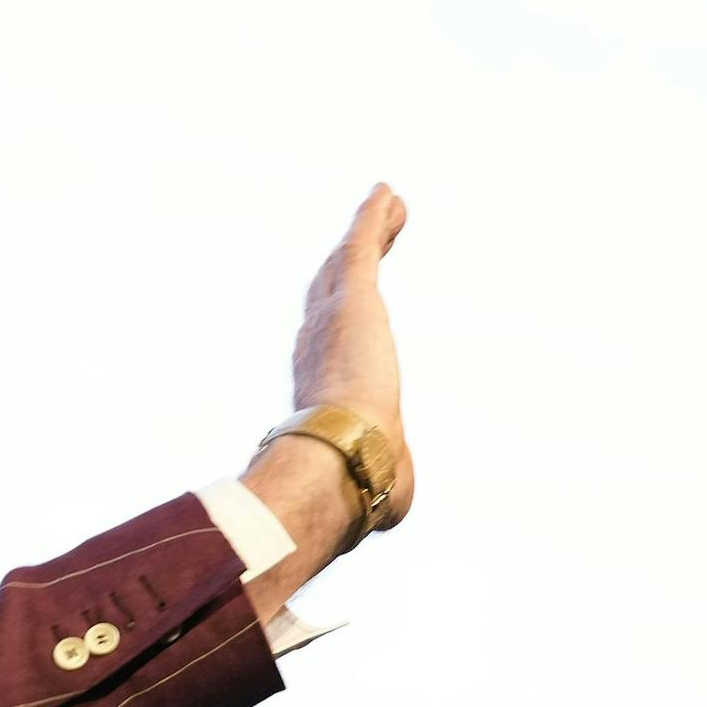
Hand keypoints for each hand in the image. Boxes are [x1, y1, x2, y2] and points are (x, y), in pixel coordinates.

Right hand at [288, 182, 414, 529]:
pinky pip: (364, 245)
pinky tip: (388, 195)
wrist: (341, 460)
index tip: (344, 308)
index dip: (333, 322)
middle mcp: (315, 344)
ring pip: (349, 260)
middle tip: (361, 241)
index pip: (325, 344)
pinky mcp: (355, 297)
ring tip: (387, 206)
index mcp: (318, 387)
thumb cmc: (352, 484)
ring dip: (368, 231)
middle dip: (345, 264)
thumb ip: (385, 490)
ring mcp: (332, 316)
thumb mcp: (376, 487)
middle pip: (331, 292)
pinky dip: (374, 218)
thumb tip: (391, 511)